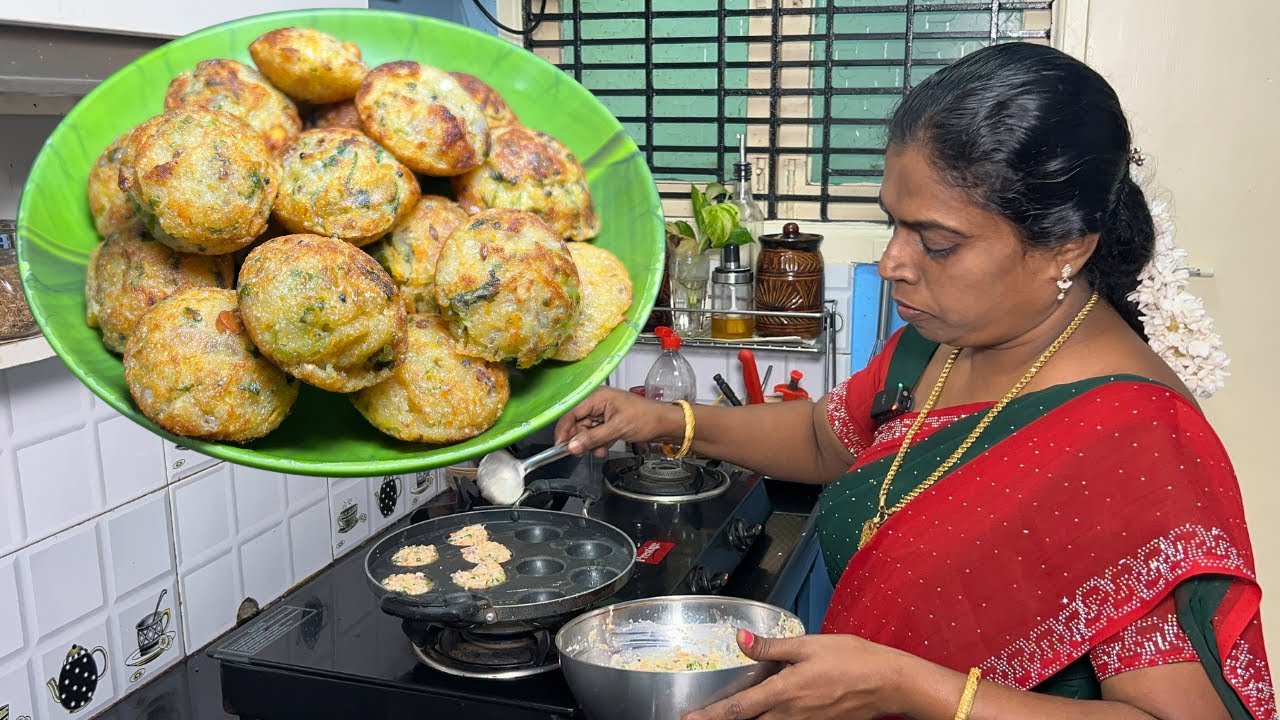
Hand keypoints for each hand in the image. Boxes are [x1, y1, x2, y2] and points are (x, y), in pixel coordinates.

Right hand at [554, 387, 677, 456]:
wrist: (664, 423)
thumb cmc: (644, 419)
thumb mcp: (617, 429)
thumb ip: (593, 438)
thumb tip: (572, 447)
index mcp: (597, 397)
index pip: (572, 413)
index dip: (564, 430)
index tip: (560, 446)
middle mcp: (597, 402)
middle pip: (577, 422)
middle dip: (580, 439)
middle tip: (583, 453)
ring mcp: (602, 411)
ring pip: (586, 430)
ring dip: (590, 443)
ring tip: (599, 452)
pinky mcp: (608, 420)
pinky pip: (595, 432)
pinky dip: (597, 442)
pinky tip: (603, 449)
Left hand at [682, 630, 909, 719]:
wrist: (889, 683)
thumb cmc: (851, 659)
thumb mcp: (808, 645)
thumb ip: (770, 646)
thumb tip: (739, 639)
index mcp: (782, 693)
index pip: (737, 709)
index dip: (710, 716)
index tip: (688, 719)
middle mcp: (789, 716)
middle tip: (701, 718)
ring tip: (730, 715)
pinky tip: (767, 713)